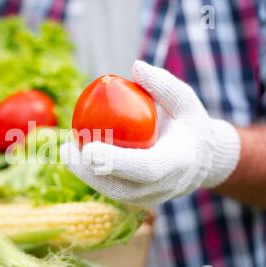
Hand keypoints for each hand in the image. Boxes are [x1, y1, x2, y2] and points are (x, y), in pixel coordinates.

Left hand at [60, 61, 240, 207]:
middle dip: (88, 171)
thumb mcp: (185, 100)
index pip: (146, 167)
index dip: (117, 161)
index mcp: (178, 162)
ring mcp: (149, 198)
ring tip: (65, 151)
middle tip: (66, 150)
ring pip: (111, 192)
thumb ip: (163, 85)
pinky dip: (91, 175)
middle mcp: (163, 187)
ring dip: (84, 174)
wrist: (200, 160)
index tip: (88, 149)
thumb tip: (135, 67)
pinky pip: (110, 189)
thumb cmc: (189, 125)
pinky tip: (76, 157)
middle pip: (120, 187)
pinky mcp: (137, 199)